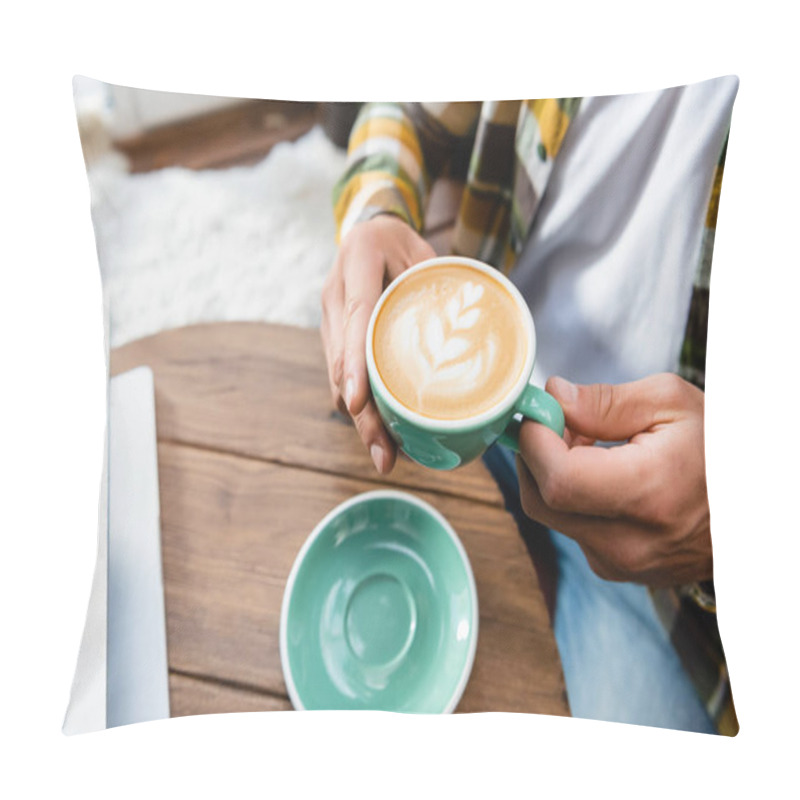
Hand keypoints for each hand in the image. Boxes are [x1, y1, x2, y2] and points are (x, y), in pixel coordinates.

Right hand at [321, 215, 435, 473]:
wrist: (367, 232)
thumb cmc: (402, 243)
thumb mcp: (426, 252)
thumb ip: (444, 284)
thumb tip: (483, 328)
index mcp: (357, 262)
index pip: (355, 316)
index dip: (356, 363)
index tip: (358, 402)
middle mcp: (334, 295)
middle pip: (343, 363)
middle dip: (361, 414)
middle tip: (384, 454)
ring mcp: (330, 320)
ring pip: (339, 378)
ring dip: (360, 419)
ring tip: (386, 454)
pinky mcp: (335, 340)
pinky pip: (343, 378)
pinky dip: (362, 407)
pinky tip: (382, 431)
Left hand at [516, 373, 711, 586]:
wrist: (755, 510)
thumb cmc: (720, 448)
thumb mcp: (671, 403)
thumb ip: (604, 402)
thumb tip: (553, 397)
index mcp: (650, 494)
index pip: (559, 479)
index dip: (535, 440)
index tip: (537, 411)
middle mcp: (631, 542)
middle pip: (541, 500)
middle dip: (534, 455)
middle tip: (556, 421)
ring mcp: (622, 563)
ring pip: (550, 515)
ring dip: (552, 473)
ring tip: (588, 443)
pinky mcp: (616, 569)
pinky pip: (570, 528)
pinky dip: (570, 496)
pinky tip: (600, 472)